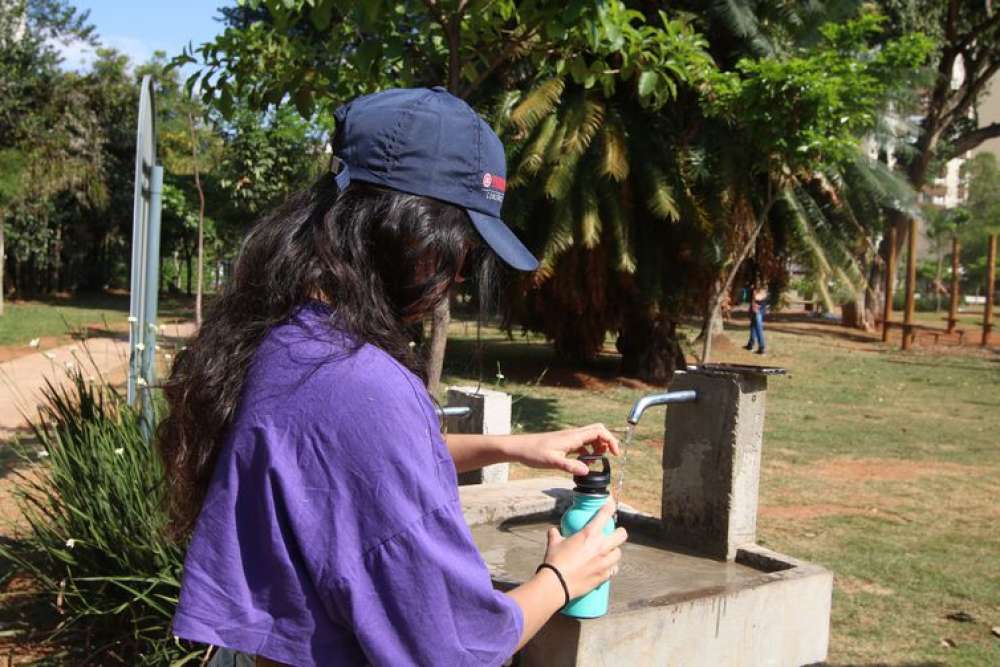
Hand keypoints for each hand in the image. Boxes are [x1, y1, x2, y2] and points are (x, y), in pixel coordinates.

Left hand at [505, 424, 620, 475]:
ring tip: (595, 462)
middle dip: (607, 442)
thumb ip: (570, 466)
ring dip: (597, 447)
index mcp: (573, 437)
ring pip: (590, 437)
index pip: (599, 432)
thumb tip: (587, 471)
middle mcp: (573, 435)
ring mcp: (569, 438)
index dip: (611, 441)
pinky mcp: (564, 443)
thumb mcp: (553, 462)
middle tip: (608, 457)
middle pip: (598, 431)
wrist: (519, 448)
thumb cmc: (533, 453)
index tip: (615, 455)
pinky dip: (588, 451)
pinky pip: (582, 444)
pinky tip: (583, 462)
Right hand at [541, 499, 626, 598]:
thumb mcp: (554, 543)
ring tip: (607, 552)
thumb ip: (555, 535)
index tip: (611, 504)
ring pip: (619, 553)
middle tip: (612, 534)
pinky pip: (614, 569)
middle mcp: (601, 546)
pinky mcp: (604, 575)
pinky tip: (605, 567)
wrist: (557, 583)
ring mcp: (604, 562)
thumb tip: (553, 531)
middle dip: (618, 532)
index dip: (610, 506)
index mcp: (589, 534)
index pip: (605, 514)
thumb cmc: (555, 561)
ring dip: (614, 551)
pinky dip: (610, 567)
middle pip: (622, 534)